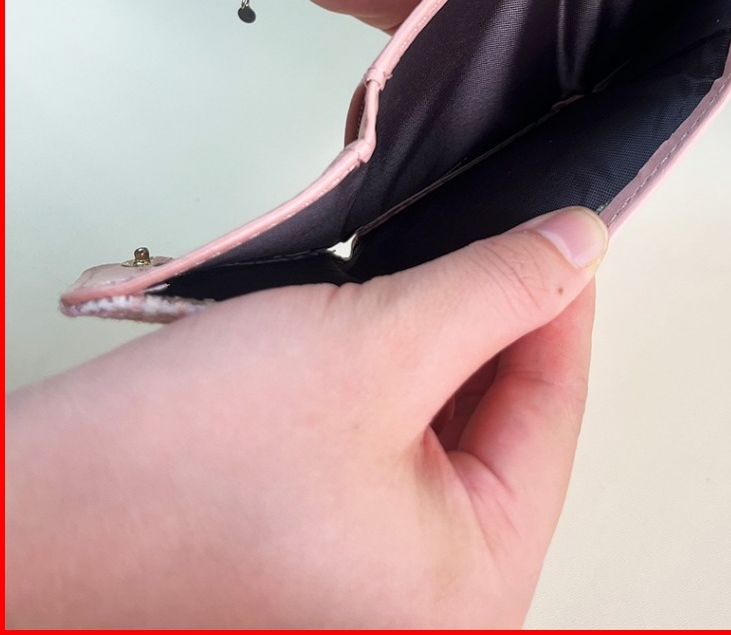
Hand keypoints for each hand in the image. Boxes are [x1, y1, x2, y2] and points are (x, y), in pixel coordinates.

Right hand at [5, 208, 606, 628]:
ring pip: (451, 429)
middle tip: (503, 232)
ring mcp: (379, 586)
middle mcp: (434, 608)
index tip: (571, 231)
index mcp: (471, 593)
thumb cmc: (163, 470)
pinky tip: (391, 319)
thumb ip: (494, 288)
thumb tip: (577, 246)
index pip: (557, 411)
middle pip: (508, 423)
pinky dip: (401, 378)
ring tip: (440, 266)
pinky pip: (400, 450)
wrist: (18, 513)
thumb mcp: (373, 345)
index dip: (564, 302)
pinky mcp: (330, 554)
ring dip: (446, 342)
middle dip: (499, 319)